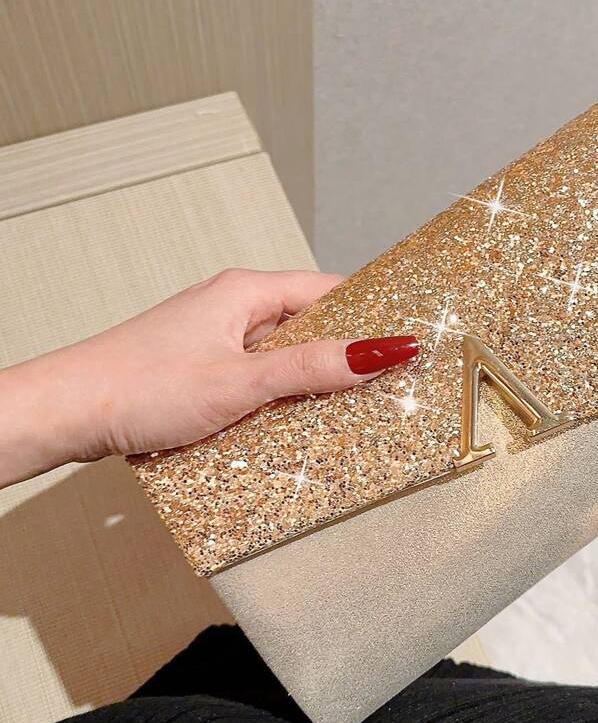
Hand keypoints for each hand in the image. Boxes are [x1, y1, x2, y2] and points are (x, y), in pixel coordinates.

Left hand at [0, 268, 417, 487]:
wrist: (66, 413)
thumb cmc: (137, 386)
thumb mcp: (240, 382)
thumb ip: (311, 368)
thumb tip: (379, 352)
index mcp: (245, 292)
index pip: (330, 293)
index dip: (370, 318)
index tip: (405, 346)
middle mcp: (232, 310)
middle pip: (309, 329)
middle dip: (342, 360)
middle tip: (383, 390)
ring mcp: (216, 343)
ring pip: (282, 362)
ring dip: (307, 388)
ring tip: (340, 416)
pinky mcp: (202, 375)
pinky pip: (256, 383)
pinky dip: (275, 403)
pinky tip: (286, 430)